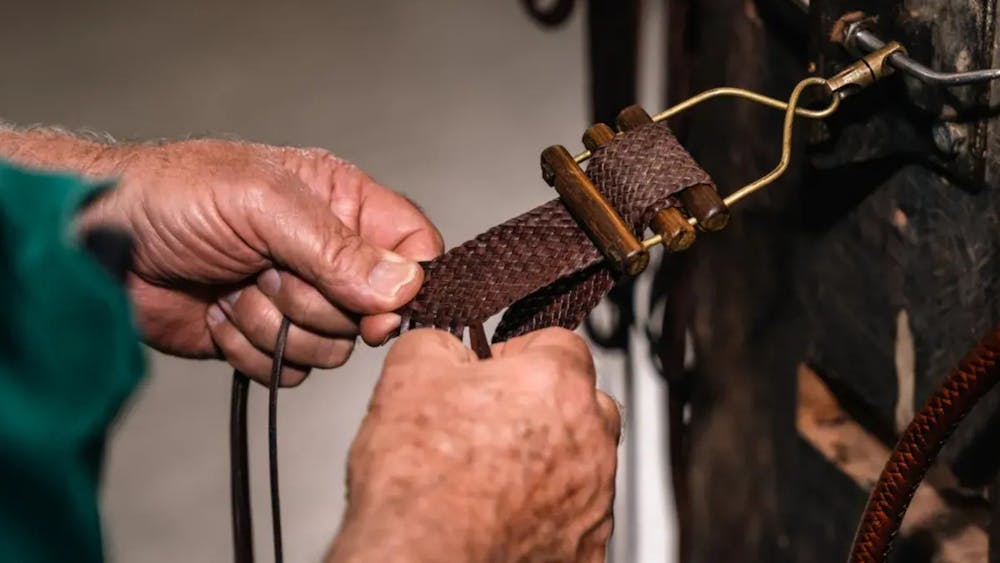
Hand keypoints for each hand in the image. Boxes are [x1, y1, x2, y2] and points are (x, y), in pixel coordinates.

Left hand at [77, 139, 442, 384]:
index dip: (404, 285)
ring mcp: (297, 299)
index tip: (374, 310)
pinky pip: (292, 371)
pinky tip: (220, 312)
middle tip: (264, 270)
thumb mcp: (262, 204)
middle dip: (313, 302)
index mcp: (341, 202)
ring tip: (234, 285)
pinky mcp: (266, 338)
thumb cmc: (173, 197)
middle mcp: (327, 254)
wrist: (98, 244)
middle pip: (373, 310)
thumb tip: (403, 287)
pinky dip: (251, 350)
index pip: (413, 247)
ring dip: (275, 324)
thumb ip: (337, 248)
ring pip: (333, 347)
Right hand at [329, 328, 620, 562]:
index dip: (516, 356)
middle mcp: (591, 438)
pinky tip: (503, 516)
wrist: (422, 562)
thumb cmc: (420, 481)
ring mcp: (595, 499)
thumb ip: (441, 341)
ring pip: (580, 461)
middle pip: (580, 403)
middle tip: (490, 425)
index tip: (489, 374)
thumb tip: (448, 345)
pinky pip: (575, 516)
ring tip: (490, 477)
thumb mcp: (409, 372)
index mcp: (558, 383)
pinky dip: (546, 513)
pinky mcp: (587, 548)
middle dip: (543, 408)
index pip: (558, 344)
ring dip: (546, 461)